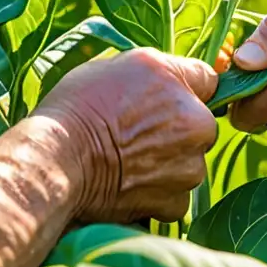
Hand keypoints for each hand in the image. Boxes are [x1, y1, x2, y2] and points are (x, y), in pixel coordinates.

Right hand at [33, 48, 217, 222]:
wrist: (59, 159)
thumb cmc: (79, 107)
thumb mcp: (117, 65)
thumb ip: (159, 71)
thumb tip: (173, 80)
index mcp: (184, 85)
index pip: (207, 80)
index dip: (183, 89)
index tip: (161, 99)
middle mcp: (198, 124)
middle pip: (200, 126)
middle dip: (177, 130)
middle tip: (135, 134)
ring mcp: (190, 167)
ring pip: (188, 162)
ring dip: (168, 163)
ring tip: (127, 161)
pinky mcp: (175, 202)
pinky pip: (174, 196)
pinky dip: (156, 193)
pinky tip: (127, 184)